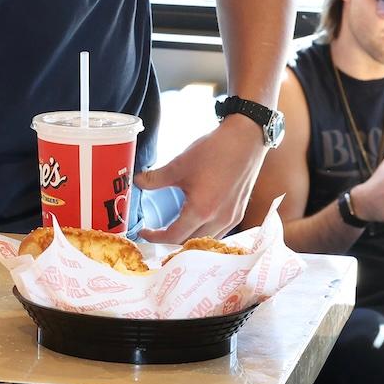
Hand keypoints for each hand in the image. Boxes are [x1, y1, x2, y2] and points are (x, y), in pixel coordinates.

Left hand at [133, 116, 265, 241]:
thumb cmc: (215, 151)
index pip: (174, 236)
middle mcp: (219, 220)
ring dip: (188, 240)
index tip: (145, 232)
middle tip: (156, 234)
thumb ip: (156, 178)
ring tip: (174, 231)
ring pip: (206, 241)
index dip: (155, 237)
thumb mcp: (180, 165)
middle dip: (170, 243)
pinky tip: (195, 224)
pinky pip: (218, 233)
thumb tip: (137, 182)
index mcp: (201, 210)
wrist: (246, 139)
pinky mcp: (238, 213)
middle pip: (190, 244)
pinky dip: (204, 234)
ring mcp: (231, 218)